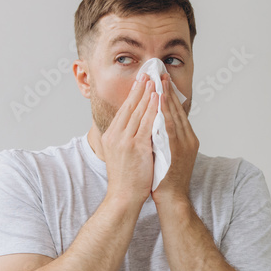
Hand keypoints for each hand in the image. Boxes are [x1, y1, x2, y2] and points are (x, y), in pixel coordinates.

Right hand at [101, 74, 158, 207]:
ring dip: (149, 94)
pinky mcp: (136, 147)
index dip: (133, 94)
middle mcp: (116, 135)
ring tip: (156, 80)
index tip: (141, 81)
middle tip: (149, 73)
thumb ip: (124, 139)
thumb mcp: (118, 154)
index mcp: (111, 136)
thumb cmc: (125, 179)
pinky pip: (147, 123)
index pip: (124, 110)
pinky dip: (153, 109)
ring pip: (139, 111)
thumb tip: (134, 127)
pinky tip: (159, 99)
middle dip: (141, 88)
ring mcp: (125, 140)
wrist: (123, 197)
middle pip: (130, 106)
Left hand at [151, 72, 198, 205]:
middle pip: (177, 109)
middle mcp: (189, 139)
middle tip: (160, 72)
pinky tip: (159, 100)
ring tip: (160, 80)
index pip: (177, 112)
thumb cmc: (165, 179)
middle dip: (168, 90)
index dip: (169, 96)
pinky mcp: (177, 150)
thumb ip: (164, 139)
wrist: (171, 199)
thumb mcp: (167, 154)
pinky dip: (165, 112)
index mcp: (187, 139)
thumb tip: (155, 125)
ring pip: (175, 114)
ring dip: (167, 96)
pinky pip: (170, 126)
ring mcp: (185, 144)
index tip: (161, 81)